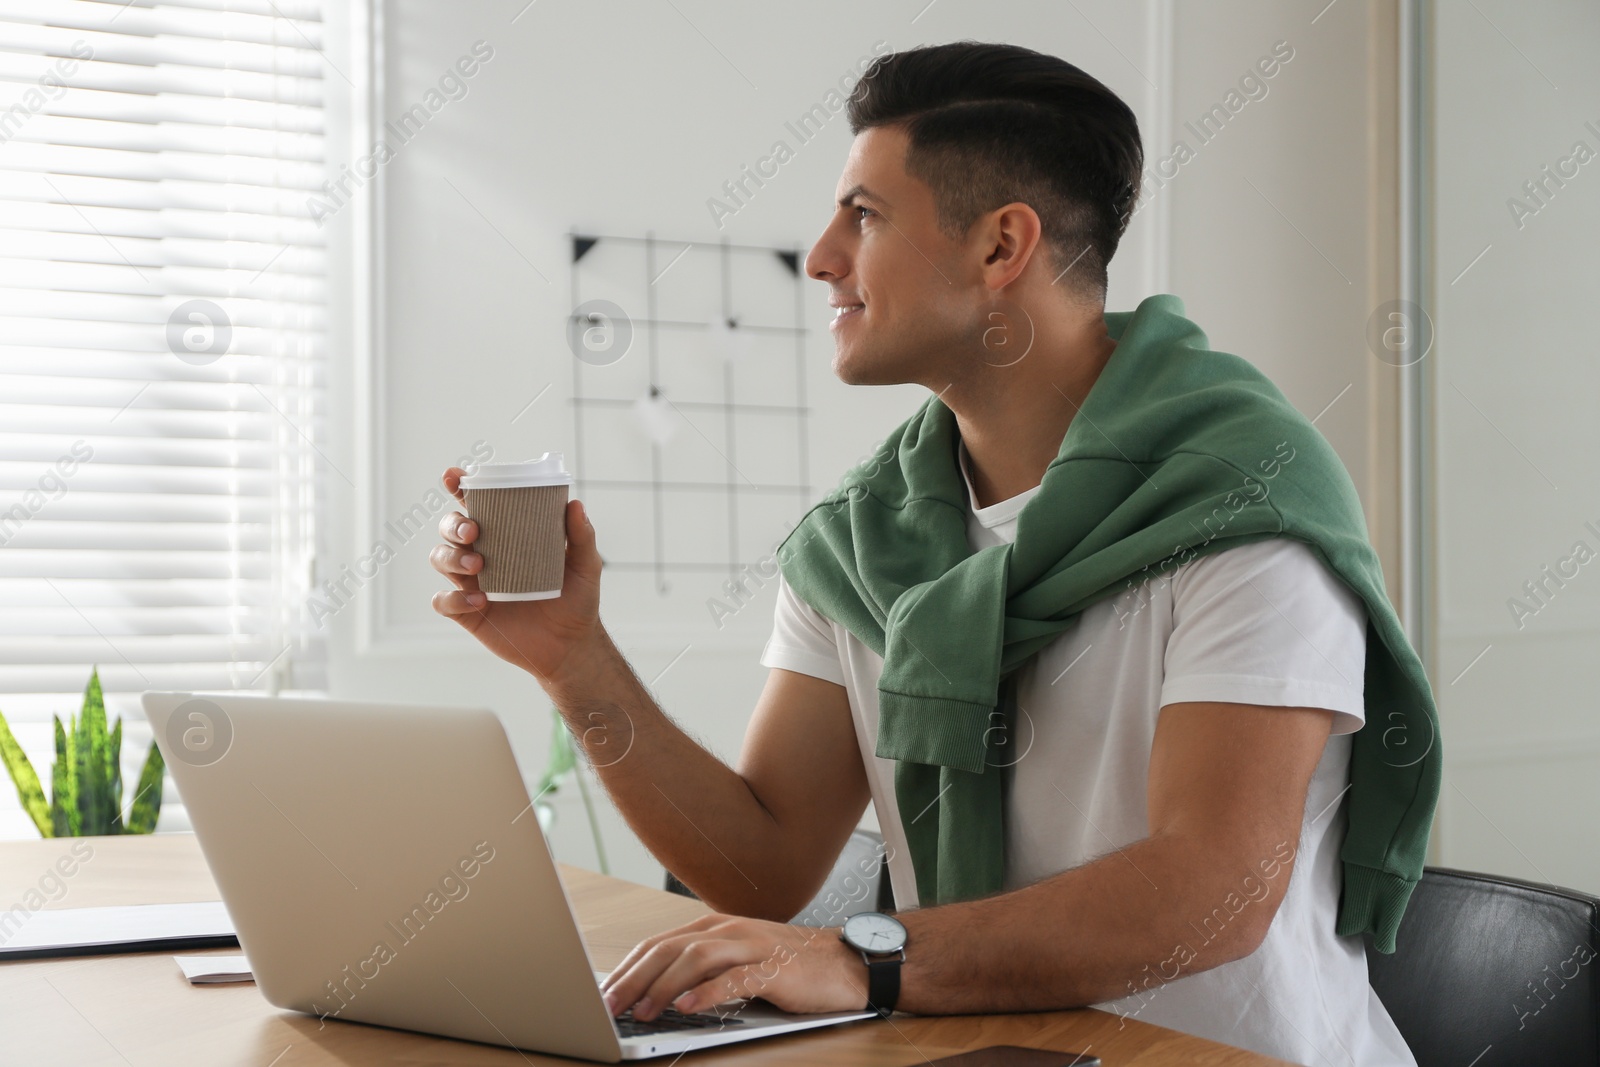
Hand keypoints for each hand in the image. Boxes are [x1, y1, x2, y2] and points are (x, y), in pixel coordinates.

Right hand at [429, 466, 603, 683]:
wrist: (571, 646)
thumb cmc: (577, 600)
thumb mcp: (586, 566)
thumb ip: (582, 536)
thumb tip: (575, 504)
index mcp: (506, 535)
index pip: (477, 504)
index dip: (460, 486)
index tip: (453, 476)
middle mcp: (483, 554)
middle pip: (450, 528)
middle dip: (453, 524)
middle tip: (474, 532)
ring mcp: (472, 584)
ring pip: (439, 558)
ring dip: (451, 558)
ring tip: (479, 567)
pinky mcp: (467, 614)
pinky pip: (443, 602)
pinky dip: (454, 599)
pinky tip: (480, 602)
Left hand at [600, 913, 868, 1021]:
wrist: (846, 962)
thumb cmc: (790, 965)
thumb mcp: (739, 958)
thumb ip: (703, 968)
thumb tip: (656, 992)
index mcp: (716, 927)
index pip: (659, 944)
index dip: (627, 968)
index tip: (604, 993)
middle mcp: (730, 931)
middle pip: (670, 948)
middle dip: (633, 978)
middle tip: (610, 1006)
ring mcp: (752, 947)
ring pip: (696, 959)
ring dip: (664, 987)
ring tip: (642, 1011)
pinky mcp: (775, 969)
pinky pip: (736, 978)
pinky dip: (708, 993)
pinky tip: (686, 1008)